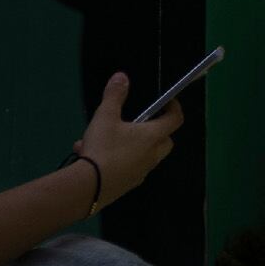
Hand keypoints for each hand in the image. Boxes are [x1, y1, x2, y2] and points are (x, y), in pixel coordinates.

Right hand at [72, 72, 182, 203]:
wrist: (88, 188)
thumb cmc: (103, 148)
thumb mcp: (105, 117)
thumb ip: (114, 96)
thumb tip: (121, 77)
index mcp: (153, 137)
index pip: (176, 119)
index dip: (174, 108)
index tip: (167, 101)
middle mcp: (152, 156)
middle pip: (163, 140)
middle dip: (154, 130)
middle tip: (135, 123)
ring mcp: (141, 173)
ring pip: (142, 154)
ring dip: (127, 145)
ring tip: (98, 140)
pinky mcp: (128, 186)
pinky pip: (128, 167)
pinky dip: (116, 160)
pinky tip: (91, 156)